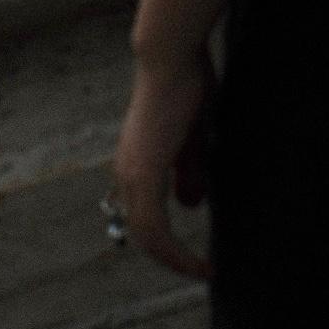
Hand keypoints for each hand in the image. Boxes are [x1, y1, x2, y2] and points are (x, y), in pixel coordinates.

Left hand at [110, 50, 214, 280]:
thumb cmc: (184, 87)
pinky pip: (154, 225)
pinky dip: (174, 249)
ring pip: (145, 235)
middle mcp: (127, 173)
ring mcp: (132, 172)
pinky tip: (197, 259)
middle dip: (172, 258)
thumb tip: (189, 204)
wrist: (171, 57)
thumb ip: (189, 170)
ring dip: (174, 259)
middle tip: (200, 271)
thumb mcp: (192, 138)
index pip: (144, 218)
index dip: (168, 244)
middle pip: (142, 234)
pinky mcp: (144, 170)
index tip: (197, 259)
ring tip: (201, 270)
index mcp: (136, 164)